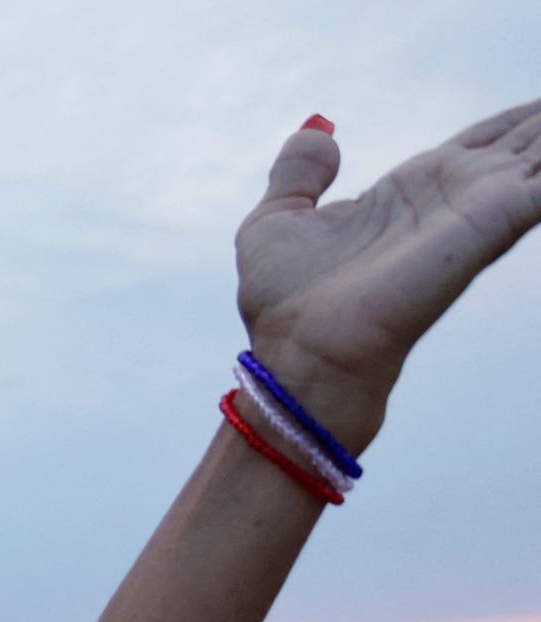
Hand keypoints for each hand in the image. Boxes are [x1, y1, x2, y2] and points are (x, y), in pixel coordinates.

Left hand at [236, 102, 540, 449]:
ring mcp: (475, 213)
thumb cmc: (284, 303)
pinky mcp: (488, 226)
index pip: (480, 144)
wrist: (304, 349)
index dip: (514, 122)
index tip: (539, 102)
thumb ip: (298, 174)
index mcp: (410, 192)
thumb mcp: (276, 222)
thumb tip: (319, 131)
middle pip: (523, 146)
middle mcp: (452, 199)